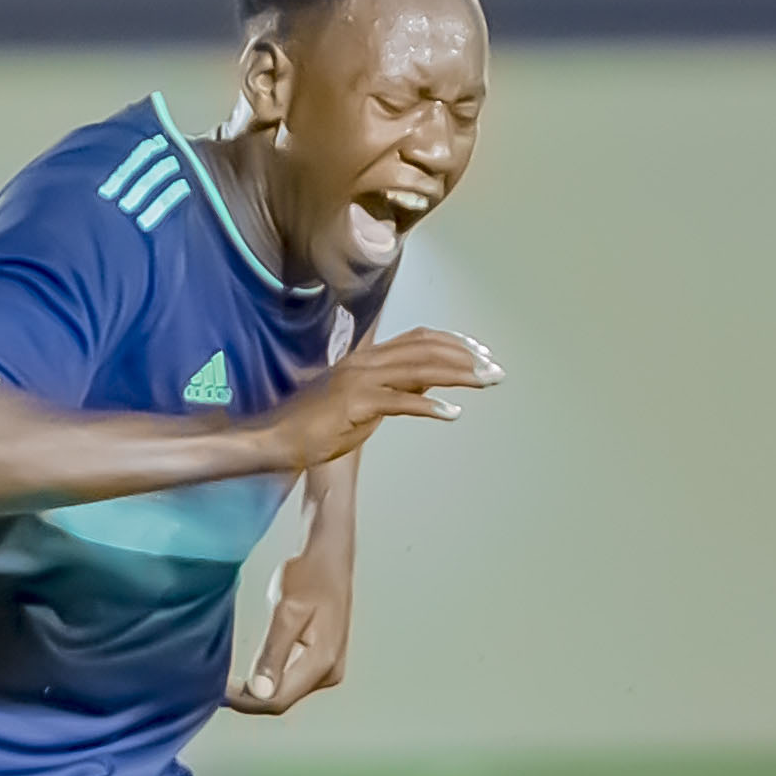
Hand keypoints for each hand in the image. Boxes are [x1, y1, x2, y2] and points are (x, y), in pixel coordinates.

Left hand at [226, 547, 348, 713]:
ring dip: (256, 691)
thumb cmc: (309, 576)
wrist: (329, 559)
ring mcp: (327, 670)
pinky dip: (266, 680)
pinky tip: (249, 673)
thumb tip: (261, 691)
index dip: (245, 701)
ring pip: (284, 693)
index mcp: (322, 662)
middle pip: (281, 701)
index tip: (216, 690)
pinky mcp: (321, 663)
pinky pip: (289, 681)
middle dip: (248, 698)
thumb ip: (273, 653)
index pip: (278, 700)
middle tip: (214, 684)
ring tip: (226, 679)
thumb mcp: (286, 611)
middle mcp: (329, 673)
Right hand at [253, 329, 500, 470]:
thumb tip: (428, 383)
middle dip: (466, 357)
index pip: (420, 338)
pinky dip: (429, 405)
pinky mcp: (356, 404)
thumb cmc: (319, 424)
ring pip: (419, 369)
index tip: (481, 352)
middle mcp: (367, 361)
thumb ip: (395, 388)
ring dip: (458, 375)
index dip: (454, 342)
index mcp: (369, 357)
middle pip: (426, 349)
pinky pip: (399, 402)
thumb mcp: (365, 402)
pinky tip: (451, 413)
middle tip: (496, 370)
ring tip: (486, 381)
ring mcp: (360, 380)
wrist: (280, 437)